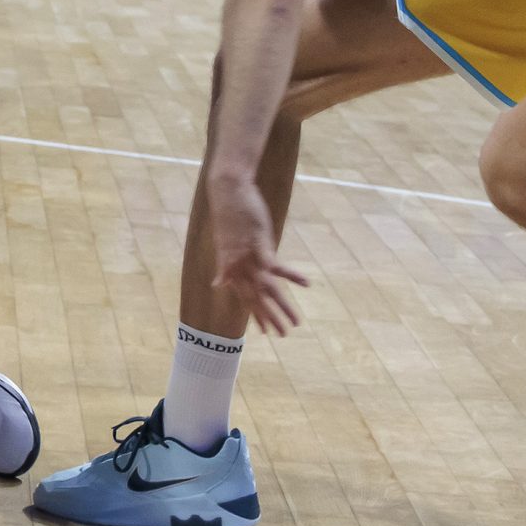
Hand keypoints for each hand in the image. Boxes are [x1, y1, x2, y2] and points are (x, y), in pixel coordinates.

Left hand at [205, 176, 308, 335]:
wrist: (227, 189)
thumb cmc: (228, 212)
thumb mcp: (226, 241)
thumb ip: (226, 265)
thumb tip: (220, 282)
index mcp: (232, 265)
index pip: (245, 296)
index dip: (255, 314)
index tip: (265, 333)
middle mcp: (239, 265)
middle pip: (256, 297)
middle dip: (270, 317)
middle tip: (283, 336)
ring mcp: (247, 255)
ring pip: (267, 287)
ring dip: (282, 305)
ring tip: (296, 321)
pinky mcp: (257, 242)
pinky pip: (276, 263)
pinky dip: (291, 274)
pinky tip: (306, 284)